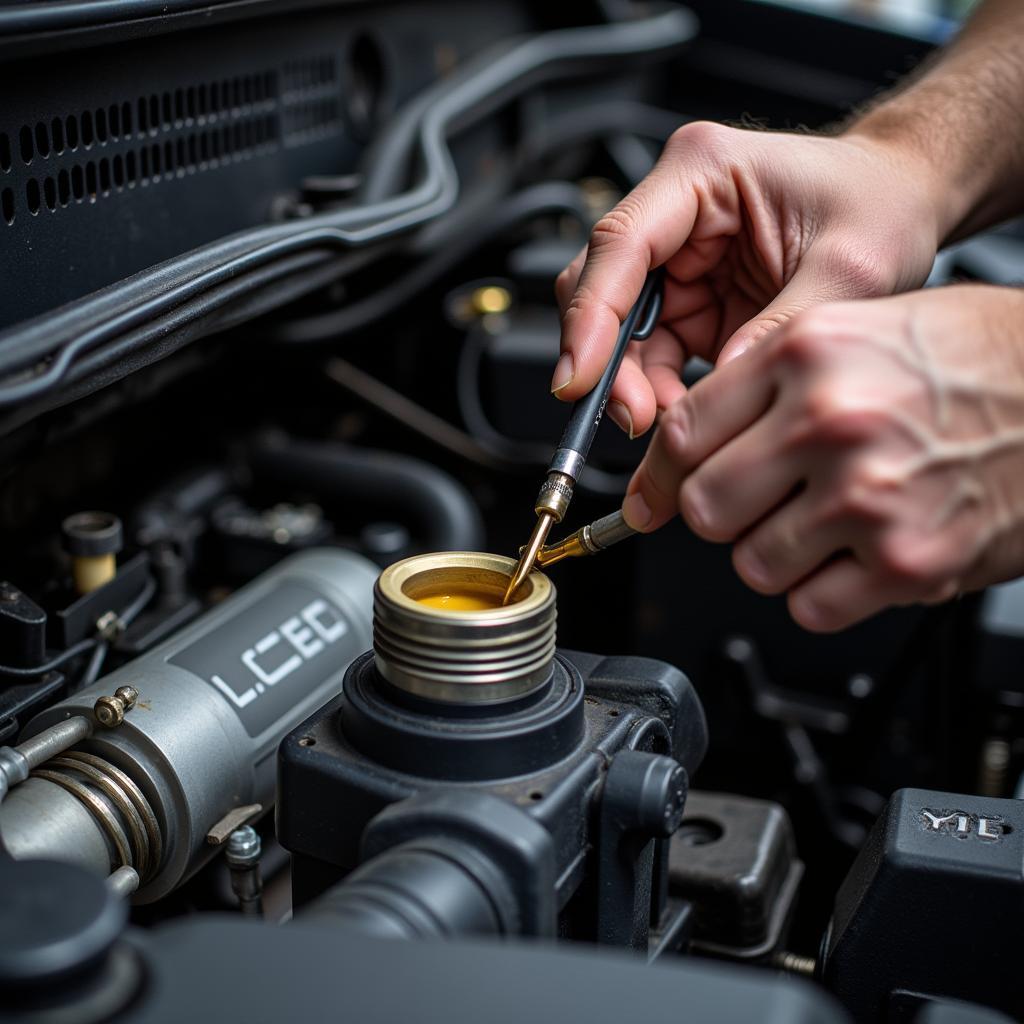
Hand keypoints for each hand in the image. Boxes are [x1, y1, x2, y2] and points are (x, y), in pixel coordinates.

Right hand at [552, 120, 942, 437]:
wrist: (904, 206)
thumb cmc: (881, 205)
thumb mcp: (852, 267)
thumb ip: (784, 325)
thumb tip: (721, 393)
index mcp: (701, 172)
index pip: (620, 244)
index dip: (591, 316)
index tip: (578, 379)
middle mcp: (676, 212)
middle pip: (604, 290)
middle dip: (607, 360)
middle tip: (635, 417)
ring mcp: (678, 259)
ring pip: (620, 331)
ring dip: (633, 383)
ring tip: (669, 422)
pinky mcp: (689, 299)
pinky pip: (651, 352)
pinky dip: (657, 389)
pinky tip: (683, 412)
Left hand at [620, 285, 1023, 631]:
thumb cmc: (979, 359)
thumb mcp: (863, 328)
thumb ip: (770, 382)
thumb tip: (691, 440)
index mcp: (810, 353)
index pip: (685, 431)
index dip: (663, 472)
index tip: (658, 493)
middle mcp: (831, 421)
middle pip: (704, 506)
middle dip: (721, 513)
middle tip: (756, 502)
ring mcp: (868, 498)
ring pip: (752, 562)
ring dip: (776, 553)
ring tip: (826, 521)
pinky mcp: (907, 563)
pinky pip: (809, 606)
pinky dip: (822, 591)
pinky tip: (857, 553)